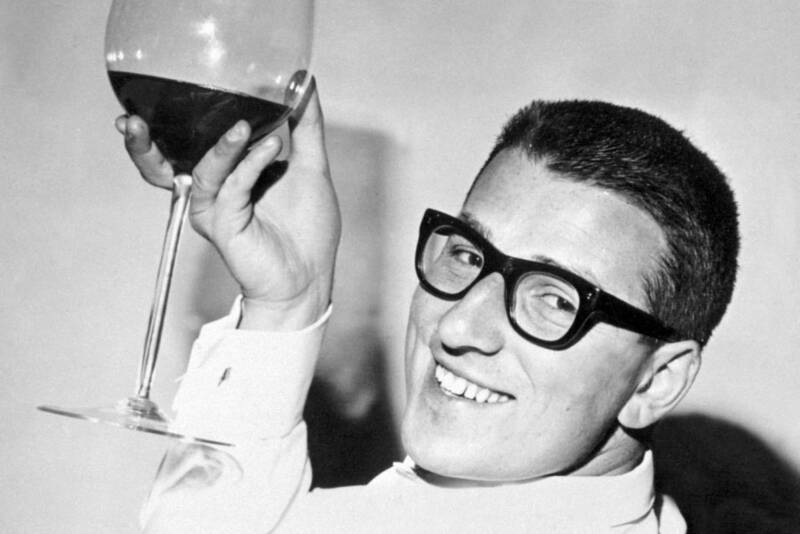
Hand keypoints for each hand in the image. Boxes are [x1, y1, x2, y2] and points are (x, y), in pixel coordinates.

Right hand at [116, 82, 340, 329]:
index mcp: (226, 175)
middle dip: (145, 140)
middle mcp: (213, 190)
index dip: (175, 118)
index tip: (184, 85)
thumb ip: (305, 126)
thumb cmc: (309, 227)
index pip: (192, 141)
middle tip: (138, 113)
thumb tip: (306, 83)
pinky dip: (250, 165)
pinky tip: (271, 148)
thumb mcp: (310, 166)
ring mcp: (215, 208)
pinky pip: (232, 188)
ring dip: (224, 145)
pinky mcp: (224, 225)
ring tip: (245, 126)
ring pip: (206, 169)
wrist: (310, 276)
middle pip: (168, 160)